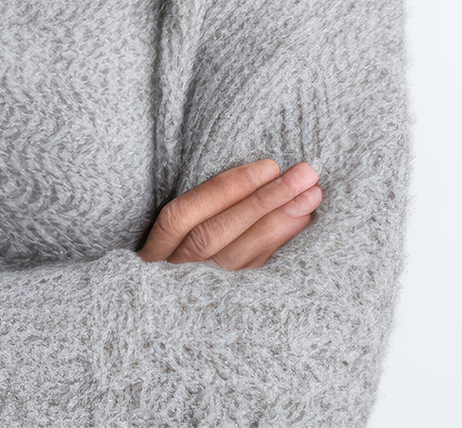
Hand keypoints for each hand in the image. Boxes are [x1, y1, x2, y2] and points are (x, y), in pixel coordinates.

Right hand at [138, 159, 320, 269]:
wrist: (154, 276)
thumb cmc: (183, 213)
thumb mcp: (181, 196)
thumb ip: (207, 187)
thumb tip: (262, 166)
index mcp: (149, 241)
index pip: (182, 216)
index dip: (226, 191)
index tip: (269, 166)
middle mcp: (169, 266)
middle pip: (213, 237)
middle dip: (264, 203)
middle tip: (305, 175)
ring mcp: (195, 284)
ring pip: (236, 259)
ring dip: (279, 222)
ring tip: (312, 195)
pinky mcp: (224, 294)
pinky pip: (253, 269)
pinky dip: (280, 241)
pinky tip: (303, 218)